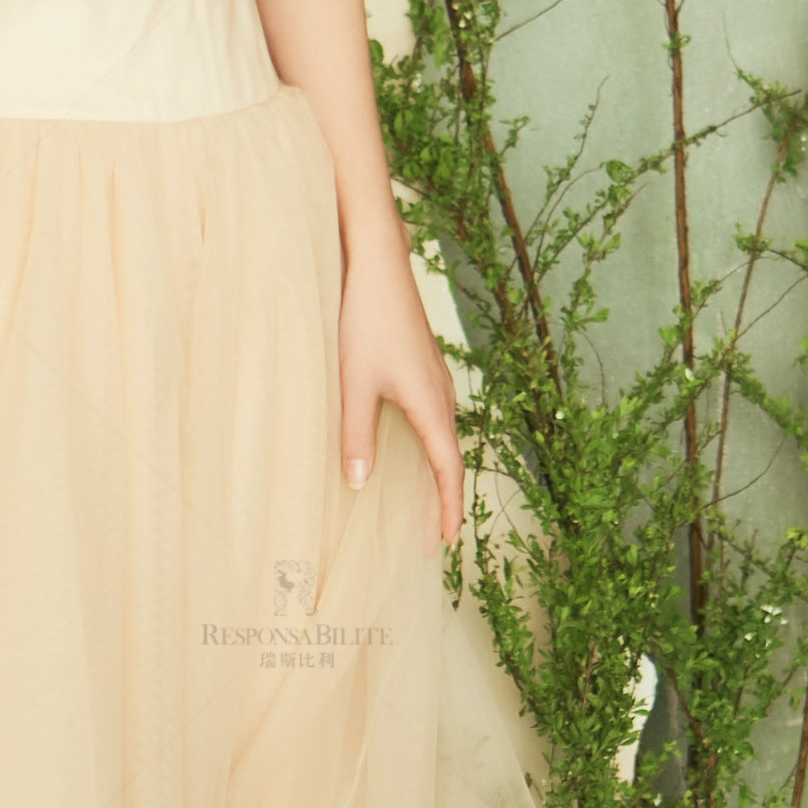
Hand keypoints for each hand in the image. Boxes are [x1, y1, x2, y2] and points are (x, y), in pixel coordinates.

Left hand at [337, 225, 464, 539]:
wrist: (378, 265)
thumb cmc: (366, 321)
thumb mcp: (355, 384)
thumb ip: (356, 435)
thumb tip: (360, 483)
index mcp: (431, 405)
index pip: (448, 470)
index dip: (447, 508)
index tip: (445, 541)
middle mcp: (442, 394)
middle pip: (452, 456)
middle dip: (445, 497)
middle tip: (434, 533)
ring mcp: (436, 377)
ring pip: (445, 434)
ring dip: (439, 469)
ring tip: (425, 497)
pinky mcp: (424, 364)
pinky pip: (436, 415)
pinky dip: (431, 443)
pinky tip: (411, 443)